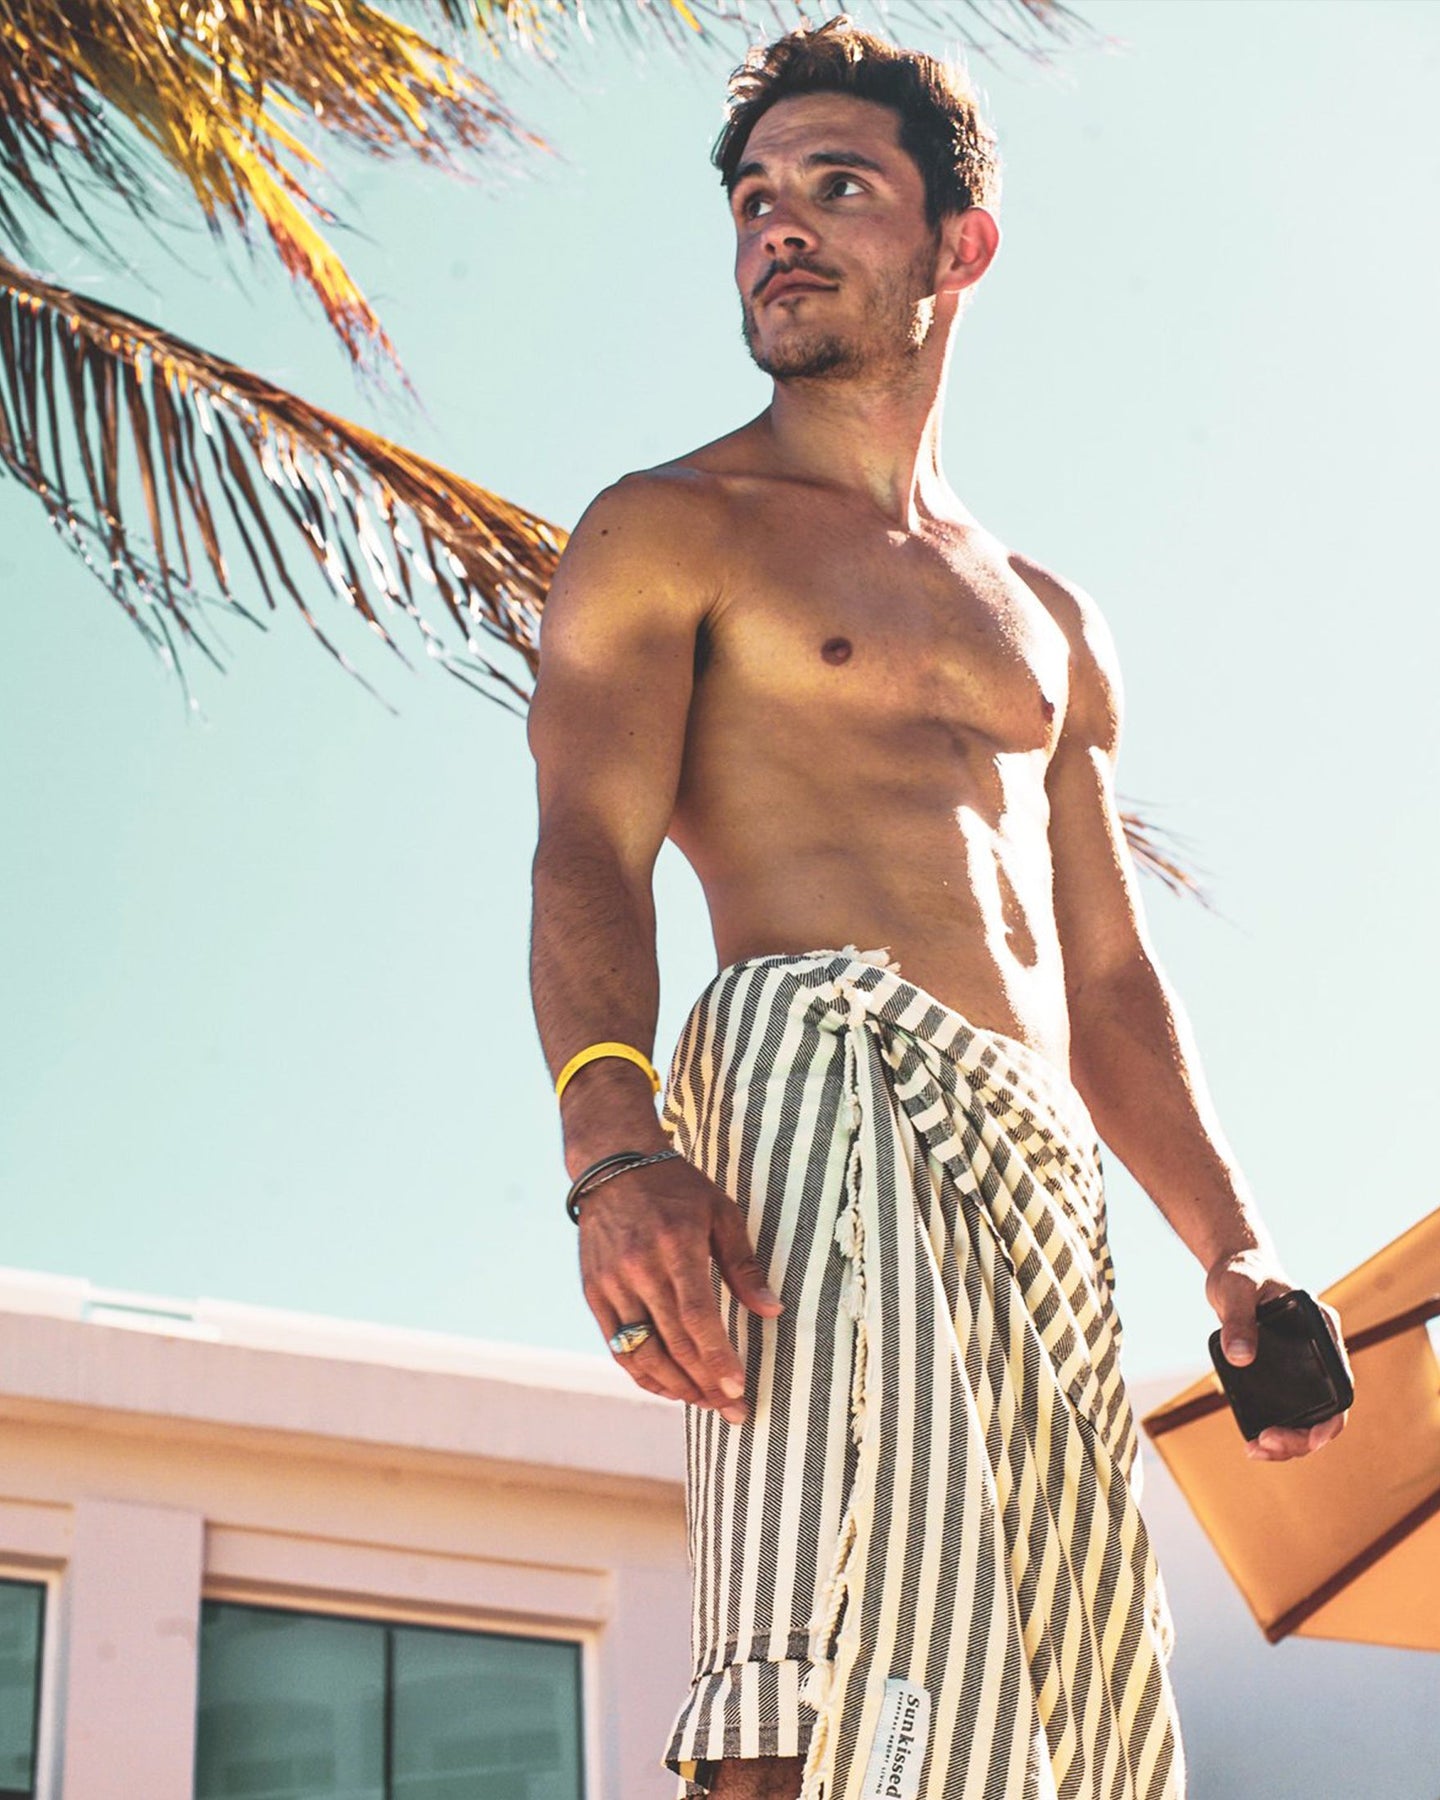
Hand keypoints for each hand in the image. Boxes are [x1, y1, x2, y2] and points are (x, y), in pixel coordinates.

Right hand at [576, 1156, 784, 1422]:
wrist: (613, 1163)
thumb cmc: (676, 1187)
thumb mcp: (720, 1212)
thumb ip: (744, 1264)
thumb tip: (772, 1310)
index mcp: (676, 1246)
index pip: (698, 1317)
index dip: (718, 1359)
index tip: (738, 1389)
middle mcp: (639, 1268)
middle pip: (673, 1343)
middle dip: (704, 1384)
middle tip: (732, 1410)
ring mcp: (611, 1283)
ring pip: (641, 1352)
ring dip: (674, 1386)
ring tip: (703, 1403)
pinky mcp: (594, 1292)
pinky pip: (617, 1345)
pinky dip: (641, 1372)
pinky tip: (666, 1387)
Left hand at [1204, 1248, 1351, 1462]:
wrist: (1234, 1268)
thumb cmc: (1240, 1273)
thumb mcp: (1235, 1290)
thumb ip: (1238, 1320)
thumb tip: (1240, 1359)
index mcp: (1323, 1331)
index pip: (1341, 1387)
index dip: (1331, 1421)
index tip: (1310, 1439)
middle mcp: (1320, 1354)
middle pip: (1326, 1412)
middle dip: (1301, 1439)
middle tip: (1264, 1444)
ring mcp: (1303, 1367)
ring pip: (1308, 1417)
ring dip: (1289, 1442)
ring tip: (1255, 1449)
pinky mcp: (1283, 1373)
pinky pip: (1288, 1410)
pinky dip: (1276, 1429)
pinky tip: (1254, 1440)